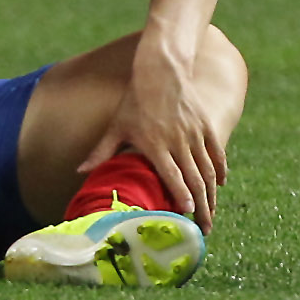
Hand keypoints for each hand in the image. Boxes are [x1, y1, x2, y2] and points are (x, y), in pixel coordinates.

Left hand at [79, 39, 227, 227]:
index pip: (171, 175)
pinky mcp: (206, 126)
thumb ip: (101, 151)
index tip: (187, 214)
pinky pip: (217, 153)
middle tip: (204, 230)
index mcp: (154, 144)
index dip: (180, 195)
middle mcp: (177, 141)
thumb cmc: (135, 101)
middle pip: (194, 180)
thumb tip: (79, 171)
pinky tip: (221, 185)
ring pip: (208, 171)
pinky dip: (220, 170)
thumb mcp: (116, 126)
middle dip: (201, 208)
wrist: (160, 70)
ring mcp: (194, 133)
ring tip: (211, 214)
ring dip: (212, 195)